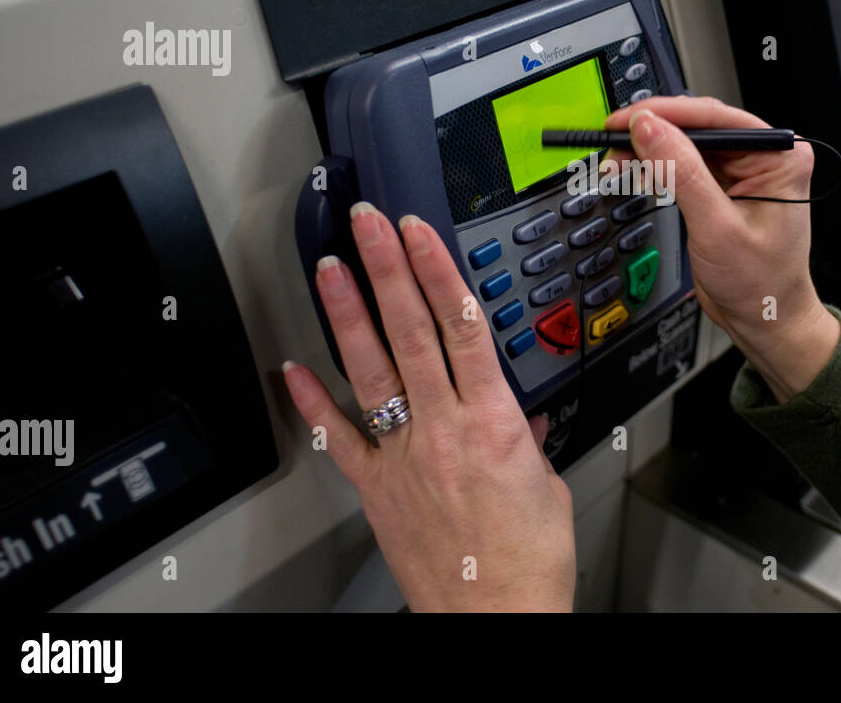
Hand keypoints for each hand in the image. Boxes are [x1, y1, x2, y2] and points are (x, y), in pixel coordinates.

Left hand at [282, 206, 575, 611]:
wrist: (496, 617)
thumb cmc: (528, 560)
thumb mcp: (547, 483)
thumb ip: (529, 439)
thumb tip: (525, 417)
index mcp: (494, 419)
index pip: (463, 324)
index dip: (437, 270)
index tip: (420, 231)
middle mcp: (444, 428)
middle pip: (411, 331)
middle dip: (387, 269)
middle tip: (368, 224)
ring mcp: (404, 455)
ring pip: (373, 369)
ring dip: (348, 314)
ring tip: (330, 269)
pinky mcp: (377, 488)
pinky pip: (340, 439)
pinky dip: (314, 402)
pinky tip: (293, 369)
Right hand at [605, 96, 839, 401]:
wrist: (765, 321)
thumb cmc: (762, 283)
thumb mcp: (717, 227)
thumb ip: (682, 173)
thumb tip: (650, 129)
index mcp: (780, 155)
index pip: (716, 117)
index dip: (666, 114)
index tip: (627, 119)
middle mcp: (764, 156)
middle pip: (698, 126)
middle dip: (653, 132)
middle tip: (614, 138)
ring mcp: (742, 171)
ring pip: (686, 144)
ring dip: (650, 149)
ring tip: (618, 158)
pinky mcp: (722, 187)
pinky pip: (684, 165)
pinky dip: (656, 167)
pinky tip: (635, 169)